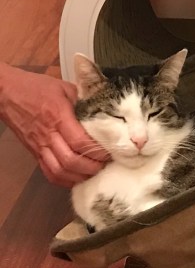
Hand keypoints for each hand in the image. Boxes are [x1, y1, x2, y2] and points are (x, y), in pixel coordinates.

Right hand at [0, 64, 108, 186]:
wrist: (6, 93)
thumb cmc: (37, 88)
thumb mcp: (64, 87)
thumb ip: (84, 99)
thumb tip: (105, 109)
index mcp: (58, 117)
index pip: (79, 142)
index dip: (97, 151)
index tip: (111, 151)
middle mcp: (48, 135)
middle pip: (70, 161)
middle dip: (91, 167)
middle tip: (106, 164)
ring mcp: (39, 146)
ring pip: (59, 170)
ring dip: (78, 176)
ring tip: (94, 173)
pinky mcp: (33, 152)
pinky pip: (47, 172)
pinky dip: (63, 179)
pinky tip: (76, 178)